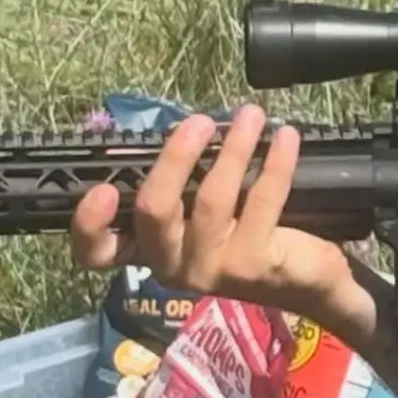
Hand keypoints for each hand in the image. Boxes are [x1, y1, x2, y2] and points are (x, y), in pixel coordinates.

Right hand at [68, 104, 367, 332]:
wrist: (308, 282)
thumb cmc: (249, 237)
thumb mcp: (208, 216)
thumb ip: (187, 185)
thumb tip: (189, 127)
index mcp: (151, 251)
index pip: (99, 253)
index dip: (89, 225)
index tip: (101, 188)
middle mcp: (173, 266)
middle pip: (155, 210)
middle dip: (175, 158)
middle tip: (199, 121)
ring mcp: (212, 269)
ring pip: (211, 200)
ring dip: (233, 149)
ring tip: (251, 116)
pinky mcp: (253, 264)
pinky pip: (262, 201)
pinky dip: (275, 162)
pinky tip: (286, 137)